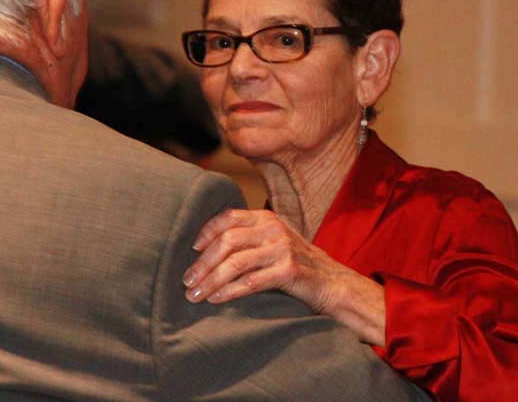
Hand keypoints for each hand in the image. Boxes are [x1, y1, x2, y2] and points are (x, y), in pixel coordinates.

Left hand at [182, 208, 339, 312]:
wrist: (331, 281)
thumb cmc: (294, 263)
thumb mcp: (272, 241)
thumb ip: (248, 238)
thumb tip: (203, 249)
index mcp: (266, 217)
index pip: (228, 218)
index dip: (206, 232)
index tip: (192, 250)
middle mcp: (273, 228)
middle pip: (227, 241)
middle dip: (202, 263)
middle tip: (187, 281)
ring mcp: (282, 248)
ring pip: (235, 262)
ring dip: (210, 280)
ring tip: (194, 295)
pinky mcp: (288, 270)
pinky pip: (251, 282)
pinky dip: (229, 291)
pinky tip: (216, 299)